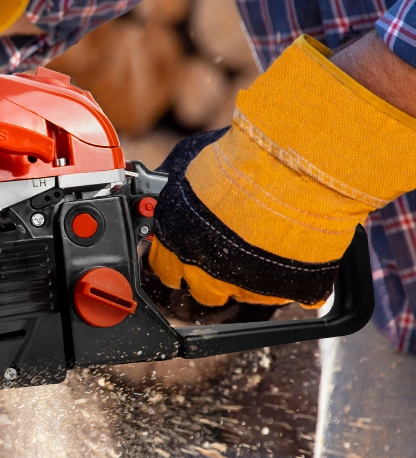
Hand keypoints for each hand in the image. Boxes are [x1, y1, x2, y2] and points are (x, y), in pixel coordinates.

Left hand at [148, 35, 415, 306]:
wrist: (291, 175)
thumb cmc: (240, 165)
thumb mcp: (189, 164)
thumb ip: (177, 183)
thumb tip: (167, 180)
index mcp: (174, 245)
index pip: (163, 267)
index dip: (178, 255)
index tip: (190, 245)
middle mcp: (204, 273)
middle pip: (200, 289)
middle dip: (211, 271)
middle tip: (229, 247)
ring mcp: (244, 287)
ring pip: (241, 294)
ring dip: (249, 276)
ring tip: (264, 247)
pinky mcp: (285, 292)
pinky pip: (286, 294)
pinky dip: (290, 279)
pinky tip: (294, 255)